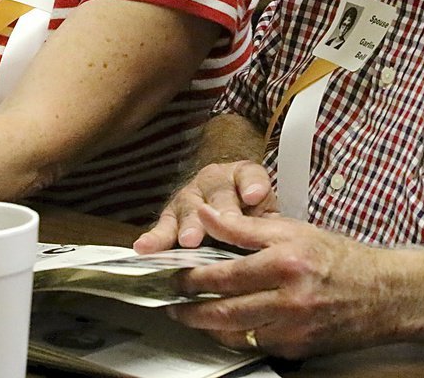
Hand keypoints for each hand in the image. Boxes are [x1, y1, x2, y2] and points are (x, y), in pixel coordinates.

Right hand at [134, 160, 274, 252]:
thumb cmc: (251, 219)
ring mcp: (190, 196)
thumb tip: (278, 241)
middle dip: (219, 211)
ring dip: (189, 225)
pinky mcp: (171, 215)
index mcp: (242, 176)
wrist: (226, 215)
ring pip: (189, 207)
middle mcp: (213, 181)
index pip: (249, 175)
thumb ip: (269, 224)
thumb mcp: (267, 217)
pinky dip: (155, 237)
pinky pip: (163, 225)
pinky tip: (145, 247)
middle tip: (224, 224)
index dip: (252, 185)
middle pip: (218, 193)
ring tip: (188, 241)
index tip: (254, 196)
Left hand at [166, 206, 396, 358]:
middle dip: (190, 309)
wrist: (384, 294)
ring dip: (206, 326)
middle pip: (224, 310)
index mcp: (285, 263)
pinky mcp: (297, 350)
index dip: (192, 277)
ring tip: (188, 316)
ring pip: (235, 334)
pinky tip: (221, 327)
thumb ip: (244, 226)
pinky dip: (234, 337)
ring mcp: (293, 330)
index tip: (174, 275)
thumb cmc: (338, 257)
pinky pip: (255, 346)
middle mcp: (289, 299)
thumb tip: (205, 214)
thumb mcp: (292, 230)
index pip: (225, 273)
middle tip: (170, 303)